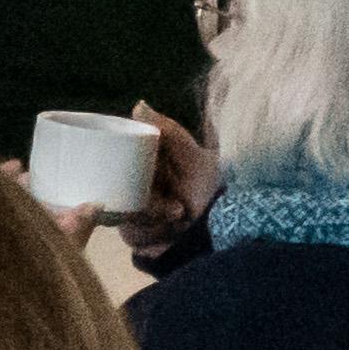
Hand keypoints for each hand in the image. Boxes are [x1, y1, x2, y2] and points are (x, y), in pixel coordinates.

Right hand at [114, 107, 217, 245]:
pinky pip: (136, 245)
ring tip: (183, 222)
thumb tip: (138, 104)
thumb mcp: (192, 156)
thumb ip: (167, 131)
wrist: (232, 224)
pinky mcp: (146, 245)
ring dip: (156, 226)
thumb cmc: (212, 185)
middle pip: (119, 203)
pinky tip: (175, 238)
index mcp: (143, 172)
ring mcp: (141, 223)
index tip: (157, 180)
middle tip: (177, 210)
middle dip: (149, 208)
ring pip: (127, 227)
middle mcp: (138, 196)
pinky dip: (157, 242)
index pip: (116, 172)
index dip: (128, 178)